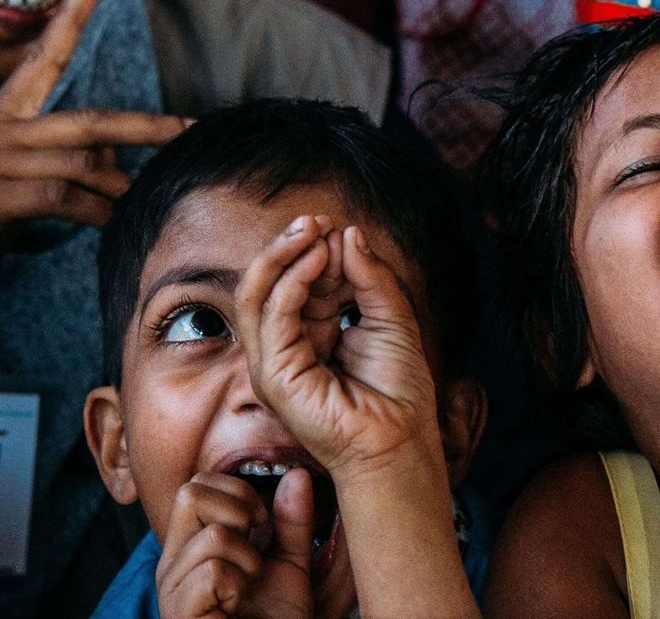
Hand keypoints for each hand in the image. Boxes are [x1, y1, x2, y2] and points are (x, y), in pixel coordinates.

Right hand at [0, 0, 188, 326]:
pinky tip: (112, 226)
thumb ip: (52, 173)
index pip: (39, 59)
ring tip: (145, 207)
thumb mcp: (5, 192)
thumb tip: (111, 171)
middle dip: (147, 125)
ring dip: (121, 190)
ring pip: (81, 163)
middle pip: (88, 121)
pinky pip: (61, 198)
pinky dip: (95, 213)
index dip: (68, 18)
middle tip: (192, 128)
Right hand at [156, 470, 317, 618]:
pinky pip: (213, 571)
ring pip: (212, 536)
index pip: (196, 484)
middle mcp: (172, 564)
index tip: (261, 524)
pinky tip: (235, 606)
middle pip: (190, 494)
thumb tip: (298, 475)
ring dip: (248, 561)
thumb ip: (291, 522)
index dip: (237, 493)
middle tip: (255, 546)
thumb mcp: (290, 565)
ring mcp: (171, 590)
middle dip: (237, 511)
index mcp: (189, 547)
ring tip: (247, 587)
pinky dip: (238, 585)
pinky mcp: (178, 614)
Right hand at [231, 220, 443, 476]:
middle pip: (275, 283)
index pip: (302, 282)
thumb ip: (369, 277)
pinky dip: (292, 280)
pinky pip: (272, 316)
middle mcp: (289, 346)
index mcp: (314, 333)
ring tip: (311, 229)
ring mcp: (275, 362)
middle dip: (292, 246)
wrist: (401, 440)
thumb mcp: (392, 317)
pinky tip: (317, 258)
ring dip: (282, 255)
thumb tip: (348, 233)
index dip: (318, 251)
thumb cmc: (399, 391)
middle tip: (316, 220)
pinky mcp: (273, 375)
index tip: (338, 227)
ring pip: (258, 294)